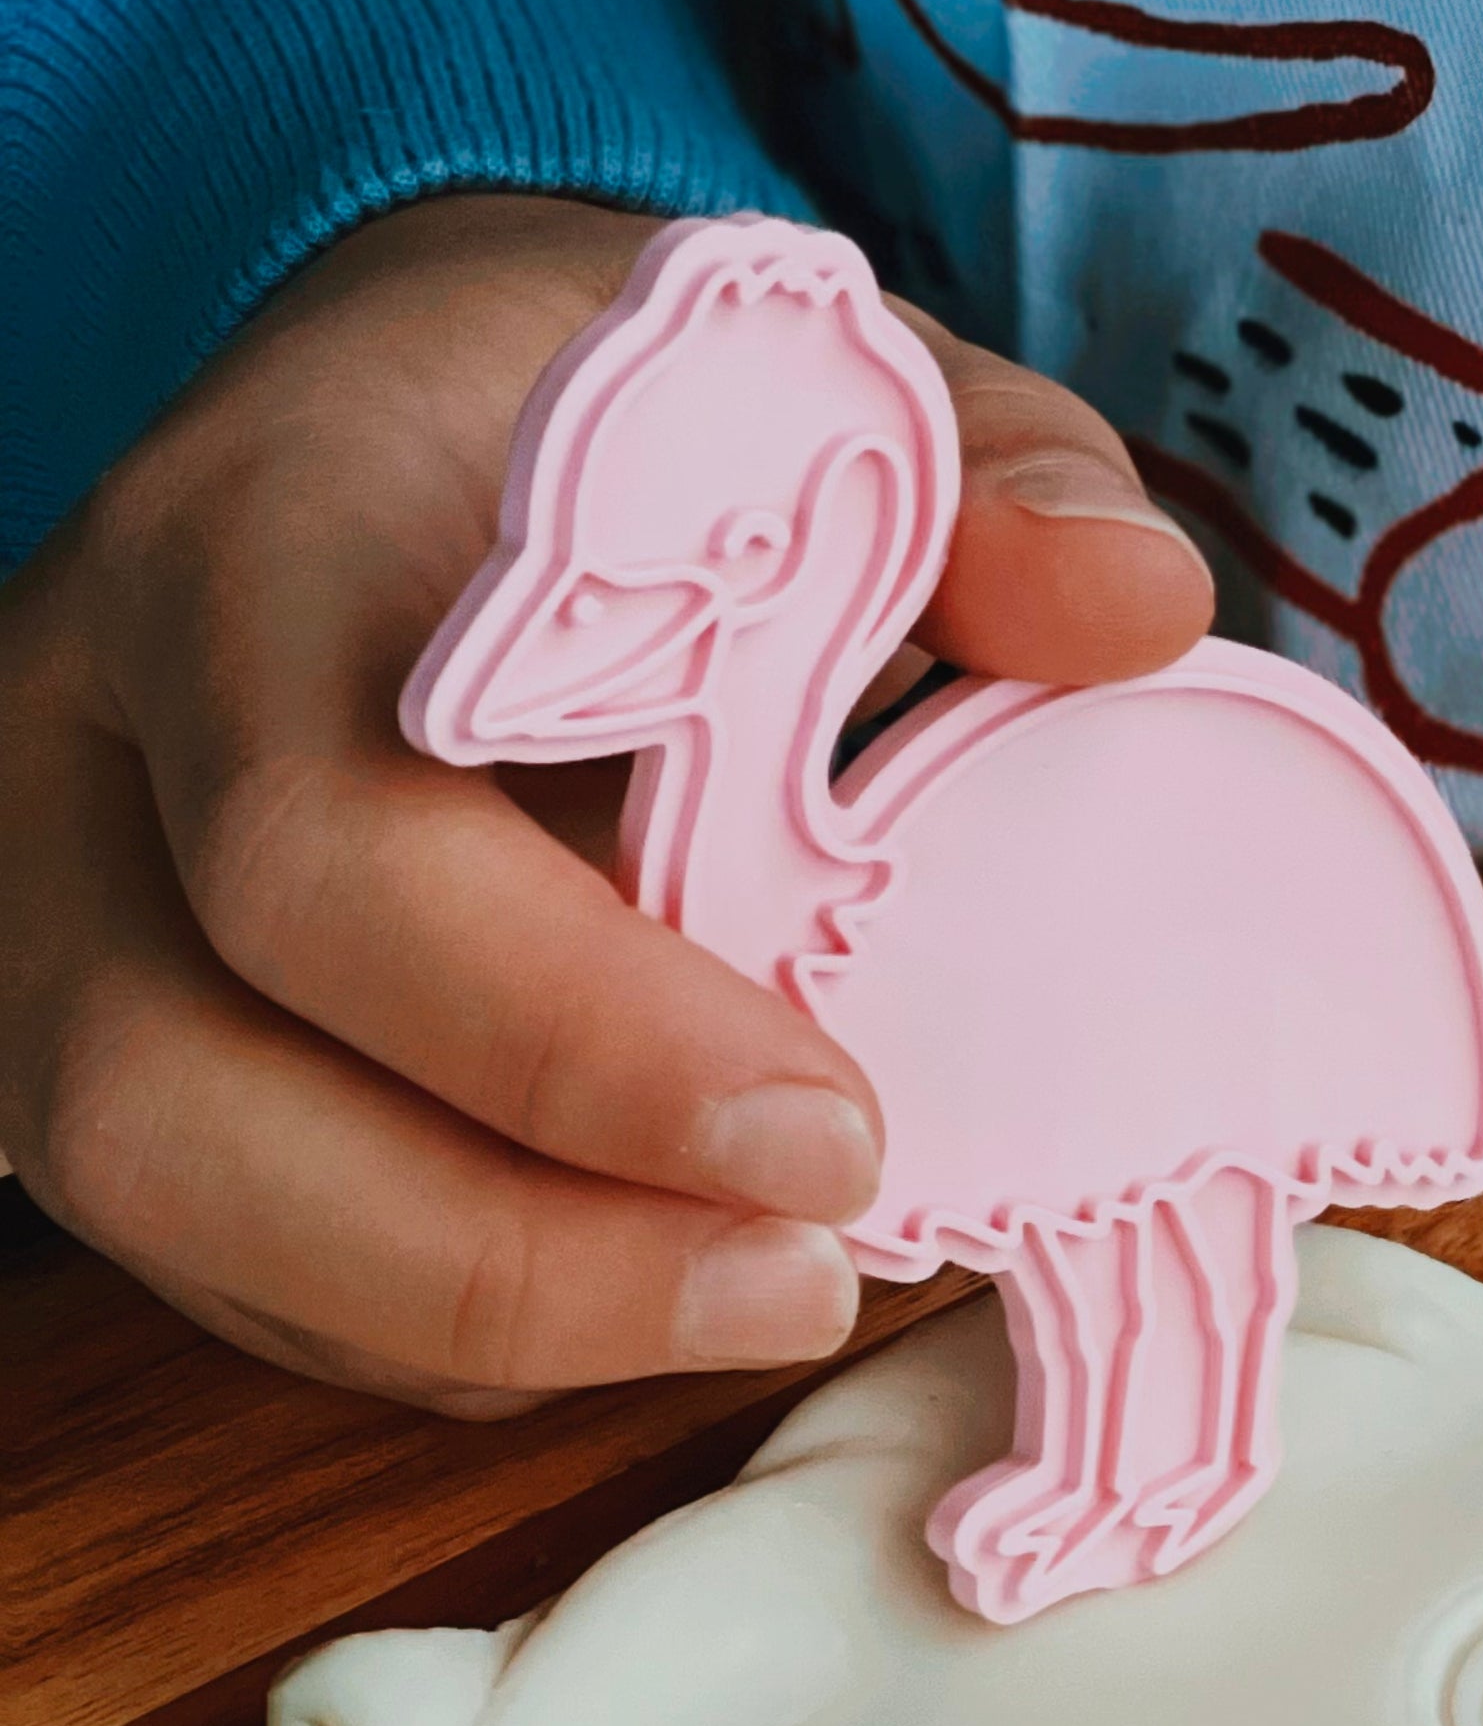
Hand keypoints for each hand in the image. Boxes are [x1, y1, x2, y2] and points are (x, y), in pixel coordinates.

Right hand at [0, 190, 1211, 1409]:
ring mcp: (42, 908)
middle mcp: (87, 738)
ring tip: (757, 1299)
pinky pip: (229, 1263)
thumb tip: (1130, 611)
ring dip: (483, 1313)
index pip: (335, 839)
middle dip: (517, 1243)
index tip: (834, 1127)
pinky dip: (445, 1326)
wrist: (413, 424)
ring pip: (167, 1200)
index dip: (575, 1038)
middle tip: (806, 1276)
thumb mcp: (834, 400)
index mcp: (257, 547)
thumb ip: (992, 485)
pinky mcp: (79, 1049)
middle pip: (180, 1079)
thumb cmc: (643, 442)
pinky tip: (642, 1281)